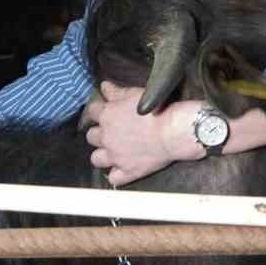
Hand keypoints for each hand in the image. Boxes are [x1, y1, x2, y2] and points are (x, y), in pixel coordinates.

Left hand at [80, 82, 197, 185]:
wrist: (174, 131)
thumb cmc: (157, 110)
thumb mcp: (134, 94)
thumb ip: (116, 91)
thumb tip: (103, 86)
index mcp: (107, 116)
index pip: (91, 112)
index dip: (98, 112)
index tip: (105, 113)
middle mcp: (106, 137)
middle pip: (91, 136)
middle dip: (100, 134)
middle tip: (112, 133)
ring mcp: (115, 156)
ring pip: (96, 159)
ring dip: (103, 155)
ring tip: (114, 152)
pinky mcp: (127, 171)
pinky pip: (113, 178)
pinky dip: (116, 175)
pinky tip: (122, 169)